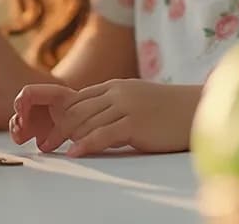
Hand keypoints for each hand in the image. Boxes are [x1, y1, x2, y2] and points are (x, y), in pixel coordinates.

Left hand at [11, 80, 194, 156]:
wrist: (196, 110)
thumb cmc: (167, 110)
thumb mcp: (136, 100)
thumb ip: (114, 105)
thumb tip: (92, 123)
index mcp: (115, 86)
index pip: (78, 98)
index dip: (59, 114)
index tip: (46, 129)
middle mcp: (117, 93)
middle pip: (77, 109)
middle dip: (56, 127)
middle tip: (42, 143)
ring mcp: (126, 106)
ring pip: (86, 121)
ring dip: (64, 136)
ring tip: (50, 148)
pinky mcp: (135, 123)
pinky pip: (103, 135)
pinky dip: (85, 144)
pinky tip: (74, 153)